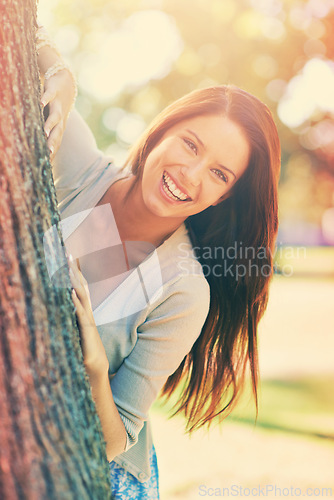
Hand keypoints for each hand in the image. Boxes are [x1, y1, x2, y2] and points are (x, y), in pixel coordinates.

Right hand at [41, 69, 75, 160]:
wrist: (65, 81)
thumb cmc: (56, 104)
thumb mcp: (52, 120)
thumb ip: (46, 132)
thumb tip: (42, 148)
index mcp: (60, 125)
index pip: (57, 142)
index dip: (53, 153)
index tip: (48, 165)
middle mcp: (60, 117)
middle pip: (57, 133)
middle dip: (53, 143)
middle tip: (48, 154)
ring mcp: (57, 105)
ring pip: (55, 117)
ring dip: (50, 124)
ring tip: (45, 132)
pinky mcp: (53, 91)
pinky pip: (49, 96)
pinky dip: (45, 99)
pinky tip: (41, 103)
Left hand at [68, 254, 108, 377]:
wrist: (95, 365)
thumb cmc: (84, 349)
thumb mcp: (77, 329)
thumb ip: (73, 318)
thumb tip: (67, 306)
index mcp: (84, 311)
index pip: (80, 288)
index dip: (76, 273)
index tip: (70, 258)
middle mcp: (86, 312)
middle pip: (81, 287)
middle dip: (75, 271)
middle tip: (69, 254)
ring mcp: (87, 319)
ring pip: (81, 296)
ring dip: (75, 282)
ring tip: (68, 268)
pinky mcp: (86, 329)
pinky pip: (80, 312)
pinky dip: (75, 302)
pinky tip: (70, 292)